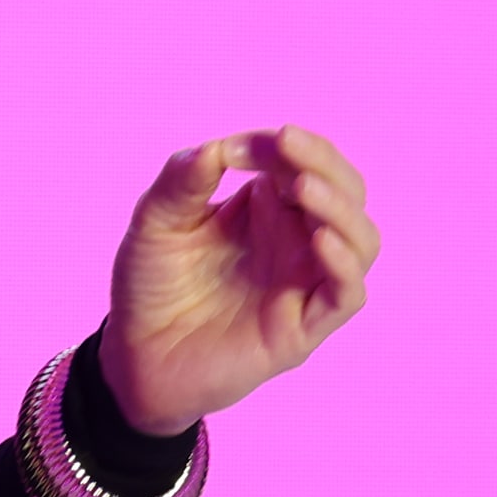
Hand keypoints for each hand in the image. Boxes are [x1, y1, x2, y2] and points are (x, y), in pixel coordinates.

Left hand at [98, 126, 379, 436]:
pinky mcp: (303, 328)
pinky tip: (319, 241)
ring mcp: (303, 283)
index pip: (302, 162)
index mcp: (265, 207)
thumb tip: (215, 146)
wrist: (135, 354)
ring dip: (340, 208)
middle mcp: (294, 240)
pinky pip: (346, 294)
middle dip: (324, 162)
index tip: (241, 147)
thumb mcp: (156, 220)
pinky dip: (343, 265)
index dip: (283, 145)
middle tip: (288, 143)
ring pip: (361, 239)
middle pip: (345, 191)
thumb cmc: (150, 283)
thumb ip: (182, 181)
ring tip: (302, 187)